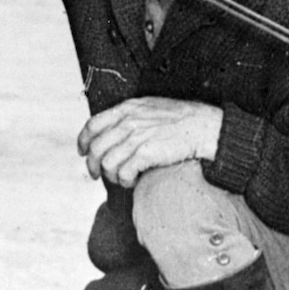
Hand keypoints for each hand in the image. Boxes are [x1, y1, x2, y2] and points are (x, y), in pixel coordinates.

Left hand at [77, 97, 223, 187]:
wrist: (206, 127)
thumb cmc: (181, 120)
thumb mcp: (151, 108)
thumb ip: (131, 116)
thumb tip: (114, 131)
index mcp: (127, 108)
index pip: (93, 124)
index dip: (83, 141)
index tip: (82, 152)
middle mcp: (128, 121)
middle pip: (95, 148)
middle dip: (92, 165)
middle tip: (96, 176)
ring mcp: (137, 137)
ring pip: (107, 163)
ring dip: (111, 176)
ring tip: (121, 178)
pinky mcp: (147, 153)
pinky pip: (123, 172)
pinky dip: (124, 181)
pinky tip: (132, 181)